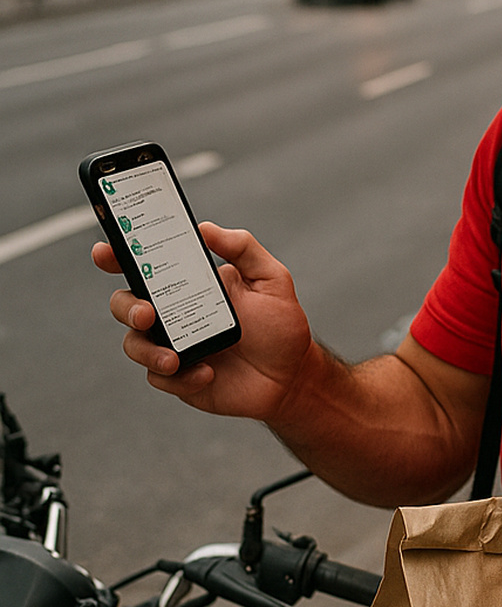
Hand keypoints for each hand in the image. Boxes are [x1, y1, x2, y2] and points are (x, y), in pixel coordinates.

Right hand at [93, 222, 316, 420]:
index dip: (116, 255)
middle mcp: (173, 313)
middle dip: (126, 307)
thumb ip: (243, 248)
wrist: (292, 376)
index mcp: (188, 283)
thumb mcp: (271, 279)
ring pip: (134, 344)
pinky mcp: (180, 378)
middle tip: (147, 313)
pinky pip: (161, 378)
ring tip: (175, 358)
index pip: (143, 265)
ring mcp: (173, 346)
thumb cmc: (279, 325)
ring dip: (147, 350)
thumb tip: (206, 228)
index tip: (105, 252)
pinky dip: (180, 378)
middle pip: (125, 303)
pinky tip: (208, 373)